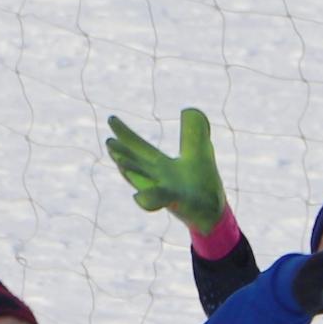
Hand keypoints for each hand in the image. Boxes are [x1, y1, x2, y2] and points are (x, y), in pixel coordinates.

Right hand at [104, 108, 227, 237]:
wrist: (213, 213)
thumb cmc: (203, 185)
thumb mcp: (199, 152)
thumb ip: (192, 134)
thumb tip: (189, 110)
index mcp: (161, 165)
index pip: (139, 147)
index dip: (125, 134)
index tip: (111, 119)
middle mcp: (158, 178)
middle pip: (137, 164)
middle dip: (122, 154)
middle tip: (109, 143)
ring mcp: (167, 192)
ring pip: (145, 182)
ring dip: (132, 173)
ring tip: (121, 163)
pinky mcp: (179, 204)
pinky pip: (163, 201)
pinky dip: (150, 200)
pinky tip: (138, 197)